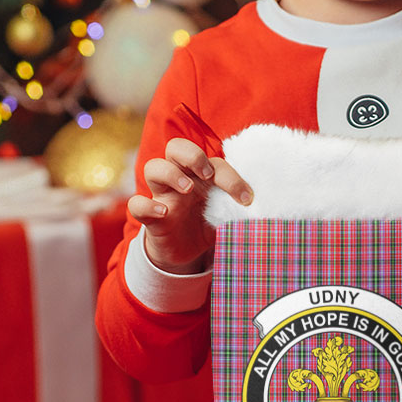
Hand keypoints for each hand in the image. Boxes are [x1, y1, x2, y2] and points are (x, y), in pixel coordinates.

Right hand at [127, 137, 251, 273]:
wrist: (187, 254)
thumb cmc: (208, 224)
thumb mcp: (226, 215)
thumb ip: (239, 209)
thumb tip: (264, 210)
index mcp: (201, 175)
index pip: (213, 161)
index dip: (231, 177)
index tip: (246, 198)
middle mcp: (180, 178)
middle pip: (176, 147)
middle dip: (192, 155)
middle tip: (207, 174)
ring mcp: (162, 195)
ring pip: (153, 167)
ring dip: (171, 173)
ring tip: (188, 189)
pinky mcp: (149, 217)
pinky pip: (136, 204)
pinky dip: (146, 205)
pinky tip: (164, 213)